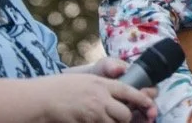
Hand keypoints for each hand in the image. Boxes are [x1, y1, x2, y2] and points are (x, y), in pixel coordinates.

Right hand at [32, 71, 158, 121]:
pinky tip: (94, 121)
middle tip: (122, 117)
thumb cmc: (60, 87)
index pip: (129, 91)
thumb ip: (104, 79)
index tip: (150, 104)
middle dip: (126, 118)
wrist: (40, 100)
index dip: (143, 99)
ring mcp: (92, 114)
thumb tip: (122, 74)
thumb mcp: (85, 77)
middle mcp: (99, 99)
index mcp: (101, 84)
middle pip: (125, 114)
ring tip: (103, 118)